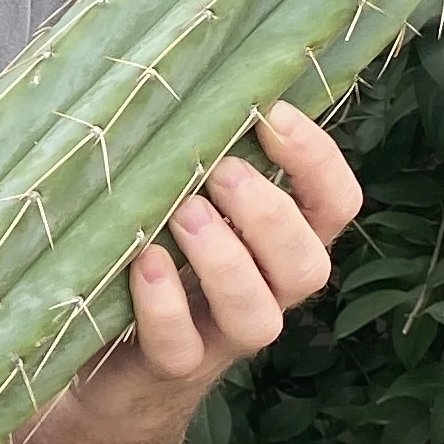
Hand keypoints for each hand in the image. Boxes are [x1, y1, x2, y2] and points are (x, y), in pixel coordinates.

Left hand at [121, 97, 363, 399]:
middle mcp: (266, 294)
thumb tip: (199, 75)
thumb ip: (204, 158)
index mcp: (279, 245)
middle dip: (269, 215)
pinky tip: (145, 261)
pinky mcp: (168, 369)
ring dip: (226, 260)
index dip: (317, 162)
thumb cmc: (155, 256)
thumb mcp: (185, 201)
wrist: (110, 364)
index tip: (273, 114)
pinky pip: (180, 346)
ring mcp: (220, 338)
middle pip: (308, 267)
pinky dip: (164, 304)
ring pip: (258, 317)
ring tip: (185, 212)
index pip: (333, 206)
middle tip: (221, 171)